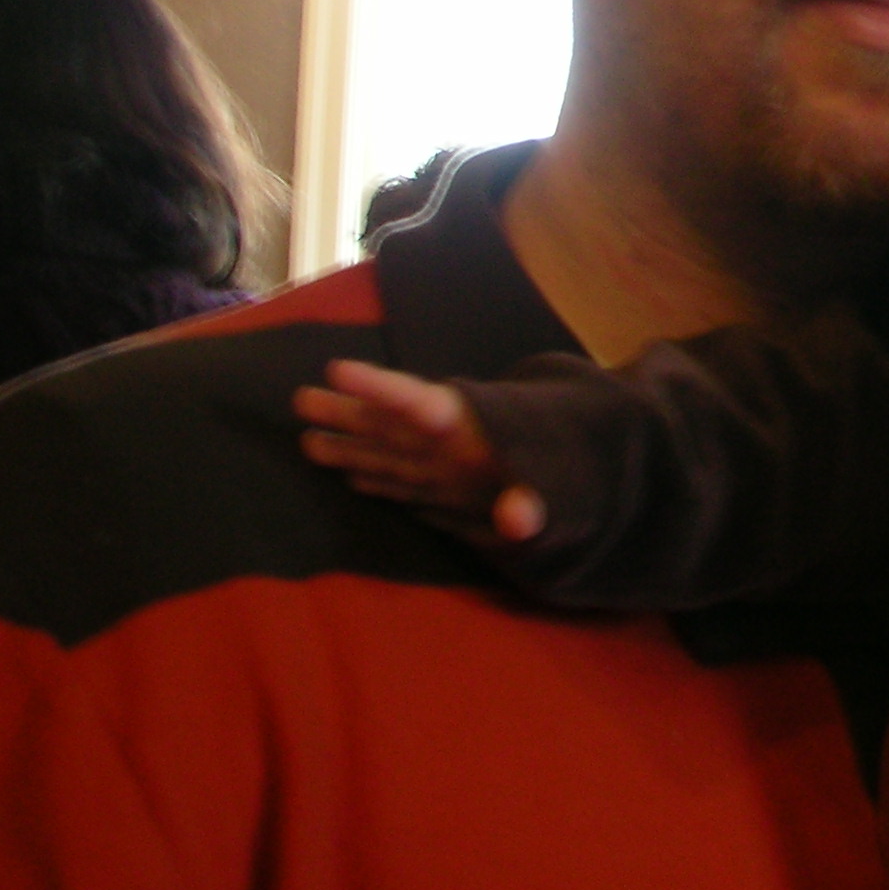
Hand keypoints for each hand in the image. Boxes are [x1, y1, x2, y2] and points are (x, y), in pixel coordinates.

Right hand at [294, 358, 547, 542]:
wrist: (587, 470)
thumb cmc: (564, 471)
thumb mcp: (554, 490)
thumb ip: (532, 502)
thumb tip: (519, 520)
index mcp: (471, 429)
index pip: (418, 402)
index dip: (378, 387)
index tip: (339, 369)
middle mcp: (448, 442)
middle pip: (389, 422)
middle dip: (350, 410)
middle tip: (301, 397)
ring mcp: (443, 464)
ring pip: (386, 447)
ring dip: (349, 440)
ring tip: (305, 430)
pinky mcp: (445, 488)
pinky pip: (398, 477)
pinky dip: (371, 475)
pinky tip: (344, 472)